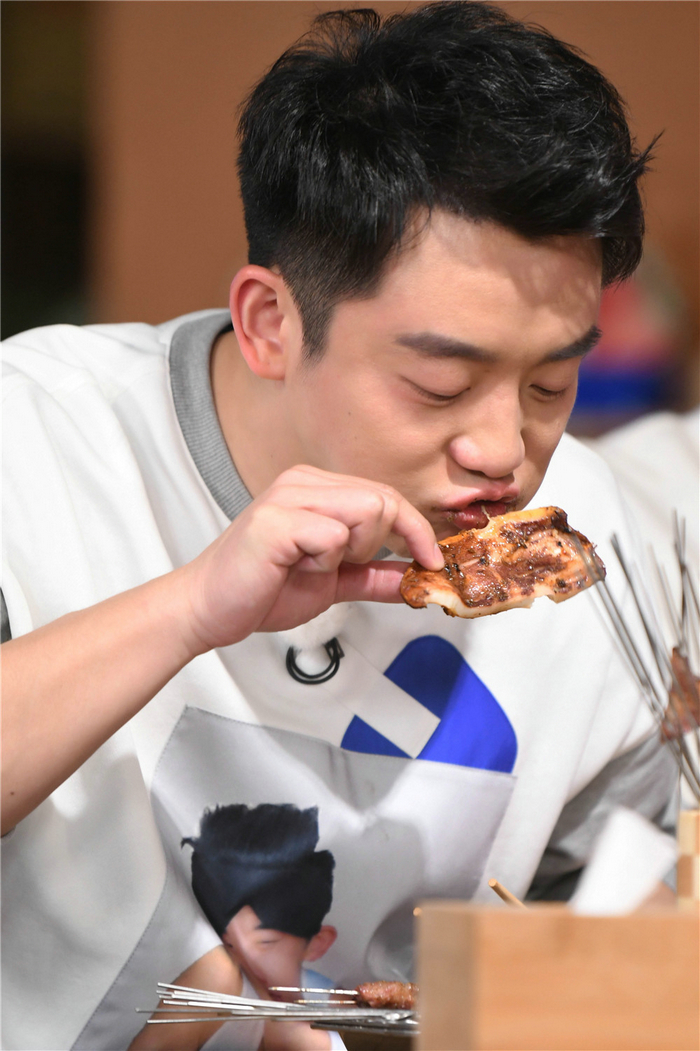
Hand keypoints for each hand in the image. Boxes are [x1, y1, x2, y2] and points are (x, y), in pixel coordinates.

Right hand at [180, 465, 442, 651]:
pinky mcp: (275, 519)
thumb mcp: (332, 583)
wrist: (209, 610)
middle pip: (384, 499)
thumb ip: (374, 576)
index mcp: (316, 487)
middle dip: (381, 544)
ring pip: (367, 510)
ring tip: (311, 567)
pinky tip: (293, 569)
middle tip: (340, 568)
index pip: (387, 495)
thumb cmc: (262, 590)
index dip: (416, 530)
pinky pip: (333, 535)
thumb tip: (418, 582)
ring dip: (350, 552)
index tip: (433, 563)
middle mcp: (302, 481)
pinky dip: (324, 563)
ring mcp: (287, 496)